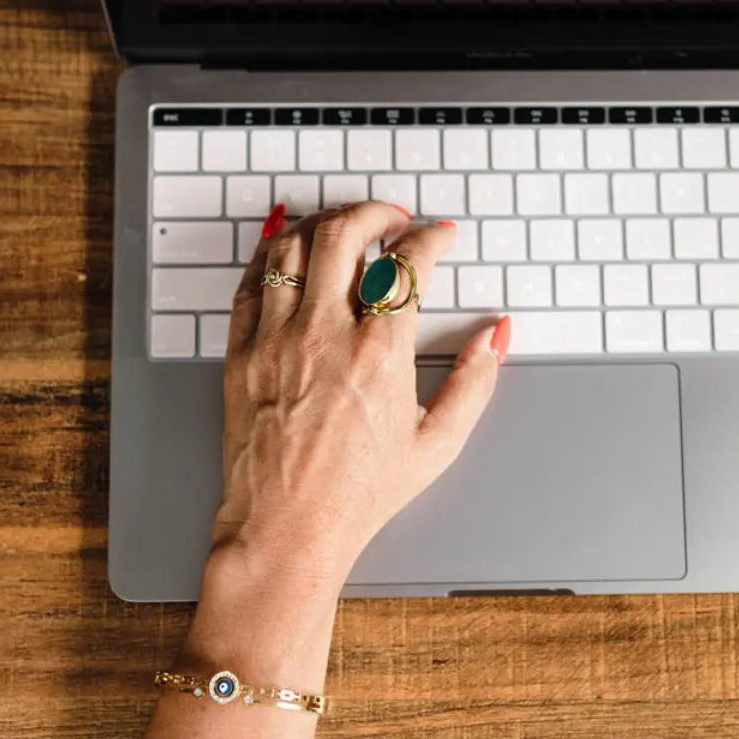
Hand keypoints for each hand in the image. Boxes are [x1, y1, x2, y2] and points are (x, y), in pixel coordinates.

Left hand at [213, 202, 508, 584]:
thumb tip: (497, 335)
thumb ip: (475, 382)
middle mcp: (325, 336)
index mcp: (380, 356)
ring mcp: (276, 341)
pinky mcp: (242, 353)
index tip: (439, 236)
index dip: (431, 237)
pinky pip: (252, 282)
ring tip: (344, 229)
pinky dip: (275, 256)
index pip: (407, 262)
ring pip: (292, 246)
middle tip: (391, 216)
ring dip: (324, 224)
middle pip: (344, 233)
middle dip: (374, 210)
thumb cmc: (359, 494)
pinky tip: (293, 257)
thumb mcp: (438, 443)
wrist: (287, 527)